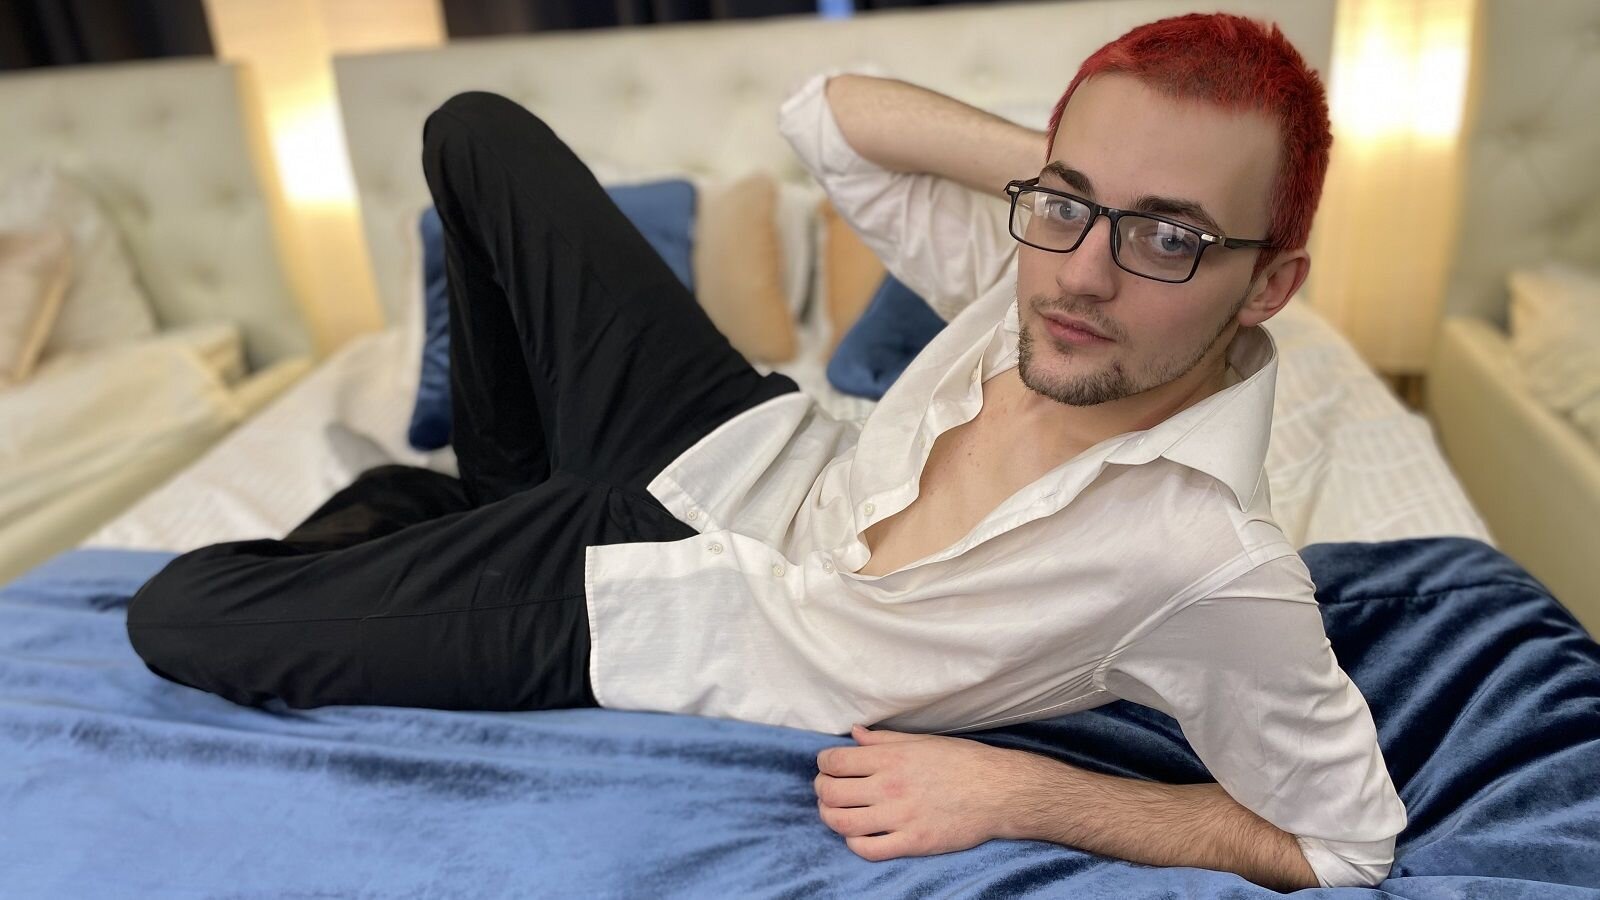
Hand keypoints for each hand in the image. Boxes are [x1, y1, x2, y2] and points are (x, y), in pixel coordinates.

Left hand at [813, 722, 1027, 860]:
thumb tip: (854, 733)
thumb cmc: (962, 762)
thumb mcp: (921, 741)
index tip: (828, 766)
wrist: (999, 792)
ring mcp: (901, 817)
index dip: (823, 764)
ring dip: (830, 817)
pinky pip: (867, 850)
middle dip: (821, 791)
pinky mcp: (913, 843)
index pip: (834, 761)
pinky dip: (854, 843)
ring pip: (841, 822)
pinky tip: (859, 834)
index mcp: (891, 758)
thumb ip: (883, 740)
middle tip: (828, 790)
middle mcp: (890, 786)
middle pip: (830, 793)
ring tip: (837, 812)